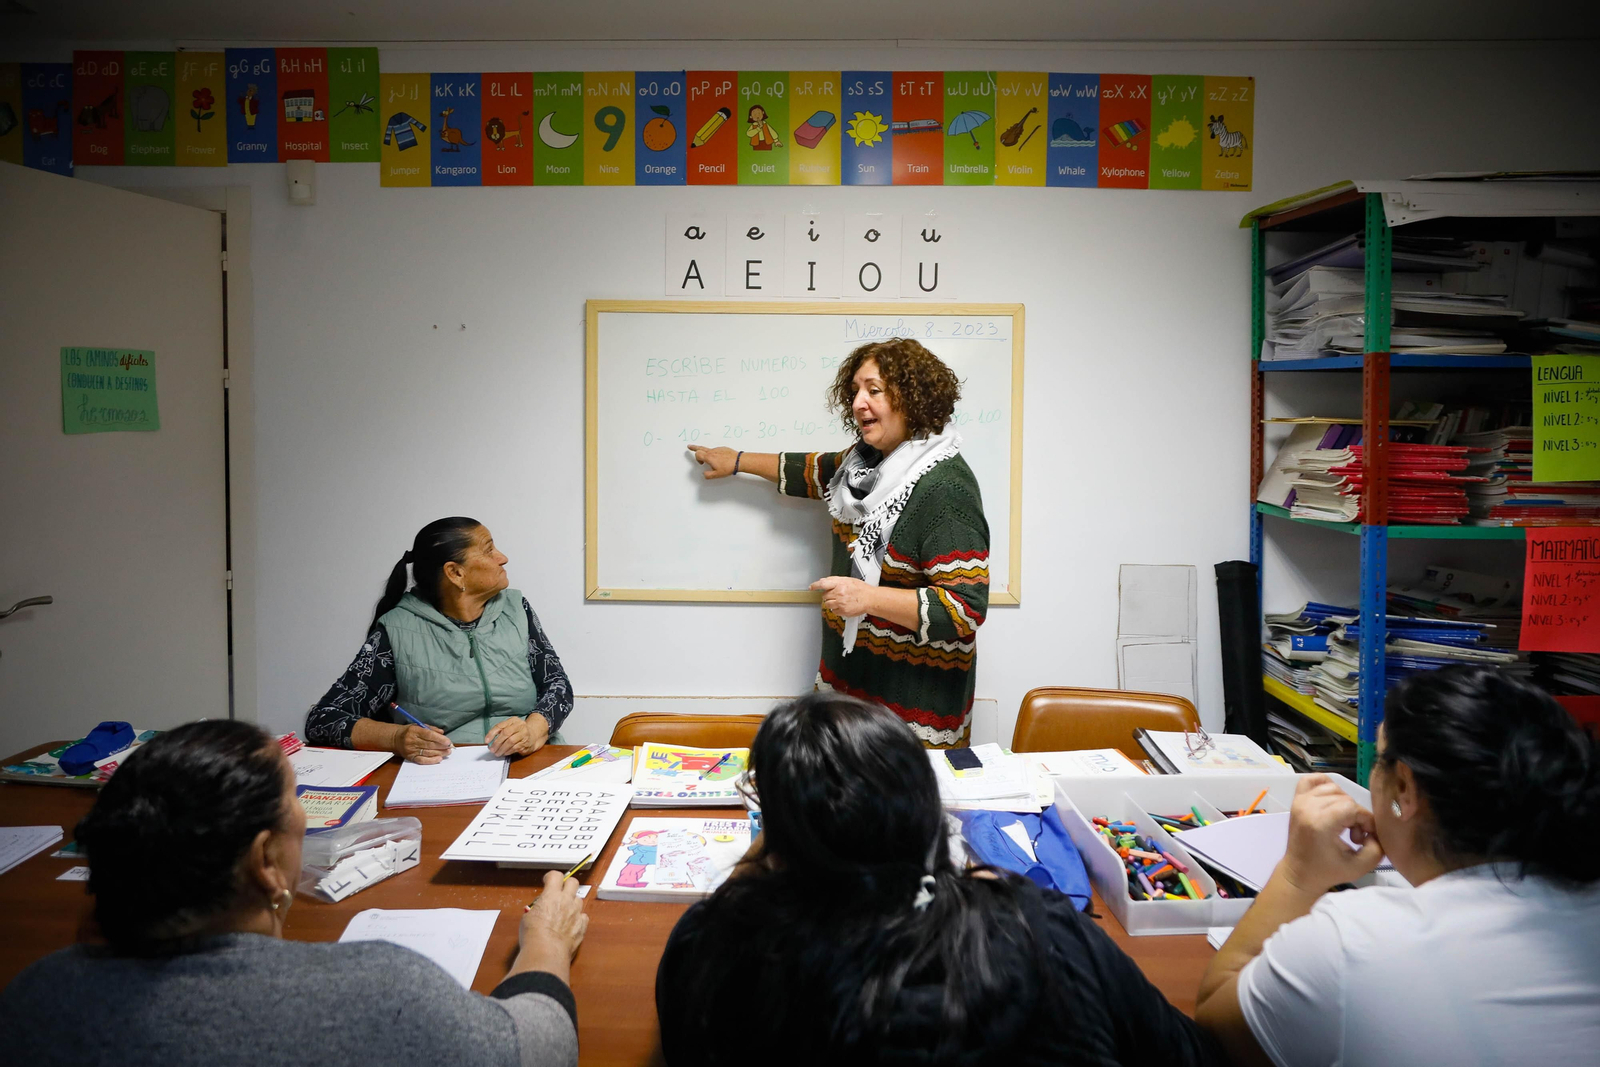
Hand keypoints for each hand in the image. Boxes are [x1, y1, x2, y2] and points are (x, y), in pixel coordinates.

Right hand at [396, 724, 451, 763]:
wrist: (395, 739)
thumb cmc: (410, 731)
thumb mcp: (419, 725)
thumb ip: (431, 729)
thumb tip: (442, 733)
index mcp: (414, 731)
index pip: (429, 735)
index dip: (439, 739)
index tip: (448, 741)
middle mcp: (412, 741)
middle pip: (429, 745)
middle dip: (441, 747)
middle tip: (450, 748)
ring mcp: (411, 750)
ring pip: (427, 753)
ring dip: (439, 753)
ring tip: (447, 752)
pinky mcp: (410, 757)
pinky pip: (422, 760)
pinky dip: (431, 760)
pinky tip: (439, 759)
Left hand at [485, 714, 548, 757]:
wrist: (534, 735)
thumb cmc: (518, 732)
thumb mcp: (510, 727)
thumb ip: (500, 732)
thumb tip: (489, 741)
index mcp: (513, 720)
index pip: (500, 726)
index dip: (492, 733)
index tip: (486, 741)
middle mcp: (520, 726)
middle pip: (506, 733)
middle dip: (497, 742)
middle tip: (492, 749)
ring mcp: (524, 734)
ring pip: (510, 741)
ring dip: (502, 749)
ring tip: (497, 753)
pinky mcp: (526, 743)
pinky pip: (515, 748)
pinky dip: (508, 751)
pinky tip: (504, 753)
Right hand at [521, 870, 588, 960]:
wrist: (546, 952)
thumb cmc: (534, 935)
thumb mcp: (528, 917)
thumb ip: (536, 908)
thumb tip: (538, 908)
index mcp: (551, 895)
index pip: (556, 876)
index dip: (551, 877)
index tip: (548, 880)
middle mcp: (566, 901)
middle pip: (573, 882)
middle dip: (567, 884)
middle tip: (560, 891)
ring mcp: (576, 913)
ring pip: (579, 899)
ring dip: (572, 902)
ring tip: (563, 911)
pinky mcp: (582, 926)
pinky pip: (584, 916)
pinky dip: (578, 918)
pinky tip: (571, 923)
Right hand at [688, 445, 737, 478]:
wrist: (738, 461)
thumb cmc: (728, 467)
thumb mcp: (716, 474)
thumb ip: (708, 475)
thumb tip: (704, 474)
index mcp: (709, 457)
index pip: (698, 454)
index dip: (697, 459)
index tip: (700, 463)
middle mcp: (712, 451)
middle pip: (700, 448)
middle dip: (694, 447)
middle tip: (690, 446)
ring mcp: (718, 449)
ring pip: (709, 449)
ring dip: (706, 453)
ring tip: (708, 457)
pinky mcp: (723, 448)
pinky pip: (716, 450)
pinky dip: (715, 453)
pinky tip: (719, 459)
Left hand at [810, 575, 873, 616]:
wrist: (870, 599)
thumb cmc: (860, 589)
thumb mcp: (848, 580)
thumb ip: (835, 580)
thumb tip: (823, 581)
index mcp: (840, 584)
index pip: (823, 584)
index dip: (815, 585)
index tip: (811, 587)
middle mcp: (839, 593)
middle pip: (824, 596)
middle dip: (828, 596)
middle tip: (836, 595)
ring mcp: (840, 603)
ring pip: (827, 604)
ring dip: (831, 603)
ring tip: (840, 601)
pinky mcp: (843, 611)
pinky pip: (834, 611)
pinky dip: (837, 609)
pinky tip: (844, 606)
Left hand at [1280, 774, 1383, 893]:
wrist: (1299, 874)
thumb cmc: (1328, 872)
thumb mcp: (1359, 867)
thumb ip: (1376, 849)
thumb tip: (1376, 831)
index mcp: (1320, 823)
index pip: (1352, 807)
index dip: (1366, 820)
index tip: (1365, 837)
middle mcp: (1308, 807)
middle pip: (1345, 798)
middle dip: (1356, 815)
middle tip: (1355, 836)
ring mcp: (1300, 802)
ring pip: (1333, 788)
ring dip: (1345, 803)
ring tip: (1345, 824)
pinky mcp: (1296, 800)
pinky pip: (1311, 780)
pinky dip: (1325, 786)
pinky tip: (1333, 803)